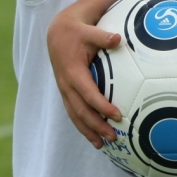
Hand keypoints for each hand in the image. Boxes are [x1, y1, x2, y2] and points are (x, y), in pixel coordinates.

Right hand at [46, 8, 123, 147]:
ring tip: (101, 145)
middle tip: (113, 137)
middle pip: (81, 111)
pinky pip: (73, 112)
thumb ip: (103, 36)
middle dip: (96, 126)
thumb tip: (118, 39)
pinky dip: (82, 125)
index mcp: (73, 72)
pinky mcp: (66, 91)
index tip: (117, 115)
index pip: (88, 94)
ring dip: (87, 131)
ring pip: (74, 115)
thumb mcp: (89, 30)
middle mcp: (66, 84)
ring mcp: (64, 90)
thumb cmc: (77, 30)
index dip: (102, 106)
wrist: (57, 32)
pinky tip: (93, 136)